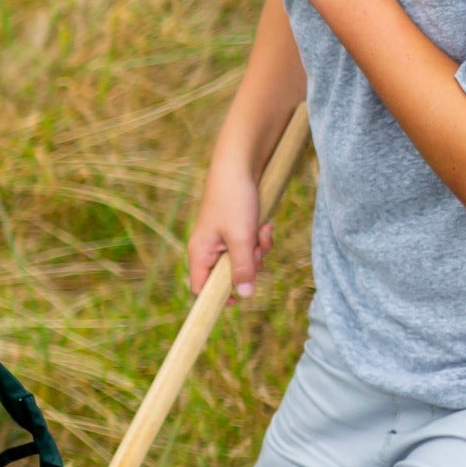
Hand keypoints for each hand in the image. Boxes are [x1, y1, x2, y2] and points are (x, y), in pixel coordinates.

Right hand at [187, 167, 272, 300]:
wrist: (239, 165)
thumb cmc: (234, 200)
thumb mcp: (241, 238)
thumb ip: (243, 268)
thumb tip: (245, 296)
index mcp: (200, 253)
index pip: (201, 288)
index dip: (218, 297)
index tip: (239, 301)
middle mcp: (208, 249)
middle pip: (229, 275)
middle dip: (249, 266)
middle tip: (258, 250)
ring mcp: (222, 239)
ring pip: (243, 259)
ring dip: (259, 250)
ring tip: (263, 231)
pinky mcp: (235, 229)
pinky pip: (249, 245)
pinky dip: (260, 238)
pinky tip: (265, 224)